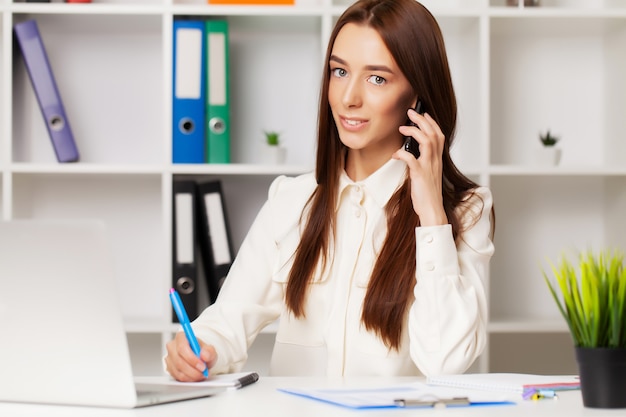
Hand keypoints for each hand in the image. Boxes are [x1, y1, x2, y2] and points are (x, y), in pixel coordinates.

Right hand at [165, 332, 217, 381]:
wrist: (200, 358)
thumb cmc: (202, 351)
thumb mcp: (210, 350)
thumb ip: (209, 351)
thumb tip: (204, 355)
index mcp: (181, 337)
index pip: (182, 347)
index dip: (191, 358)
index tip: (202, 365)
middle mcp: (172, 347)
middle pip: (179, 361)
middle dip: (193, 370)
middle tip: (203, 372)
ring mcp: (169, 358)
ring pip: (178, 371)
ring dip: (192, 375)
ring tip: (202, 374)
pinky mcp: (169, 369)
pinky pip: (178, 377)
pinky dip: (189, 379)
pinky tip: (196, 376)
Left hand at [394, 109, 447, 225]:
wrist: (432, 209)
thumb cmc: (427, 193)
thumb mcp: (427, 174)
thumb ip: (422, 162)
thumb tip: (410, 152)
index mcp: (438, 160)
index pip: (439, 135)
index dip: (432, 122)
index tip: (424, 114)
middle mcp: (435, 161)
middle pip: (433, 133)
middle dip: (422, 120)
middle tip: (410, 112)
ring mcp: (429, 167)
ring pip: (427, 141)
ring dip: (414, 131)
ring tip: (402, 127)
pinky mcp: (420, 174)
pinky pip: (411, 159)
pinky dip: (402, 153)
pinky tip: (395, 154)